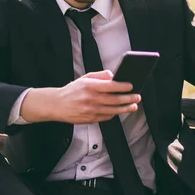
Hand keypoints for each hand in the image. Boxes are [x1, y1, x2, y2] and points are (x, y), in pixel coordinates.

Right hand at [21, 70, 139, 123]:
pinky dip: (114, 113)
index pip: (110, 86)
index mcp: (89, 86)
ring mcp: (90, 110)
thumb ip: (99, 76)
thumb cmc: (72, 90)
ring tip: (133, 106)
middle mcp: (90, 99)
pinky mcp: (90, 119)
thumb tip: (113, 75)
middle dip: (128, 98)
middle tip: (137, 96)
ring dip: (125, 108)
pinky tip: (120, 110)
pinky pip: (106, 117)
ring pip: (113, 110)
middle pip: (114, 99)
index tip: (131, 86)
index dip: (123, 86)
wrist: (57, 105)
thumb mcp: (84, 78)